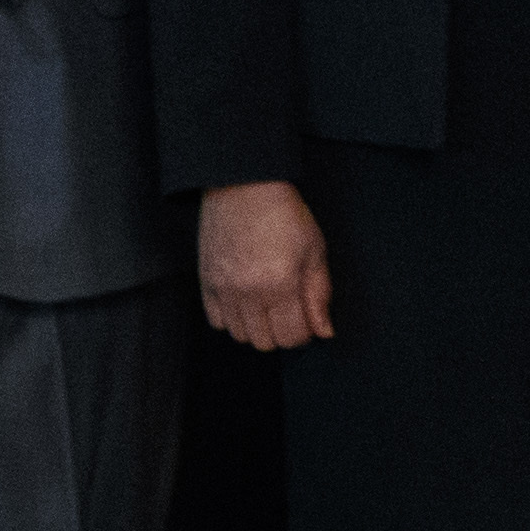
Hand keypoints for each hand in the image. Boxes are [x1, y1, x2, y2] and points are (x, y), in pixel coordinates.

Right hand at [198, 178, 333, 350]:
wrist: (245, 188)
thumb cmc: (285, 216)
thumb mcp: (315, 252)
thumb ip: (319, 295)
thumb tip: (324, 332)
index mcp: (280, 286)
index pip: (291, 337)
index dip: (304, 334)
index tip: (307, 319)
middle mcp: (248, 293)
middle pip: (264, 342)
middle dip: (282, 333)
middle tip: (288, 312)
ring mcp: (223, 289)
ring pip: (240, 335)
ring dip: (257, 328)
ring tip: (267, 307)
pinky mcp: (206, 282)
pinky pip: (216, 321)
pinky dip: (232, 320)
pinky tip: (245, 303)